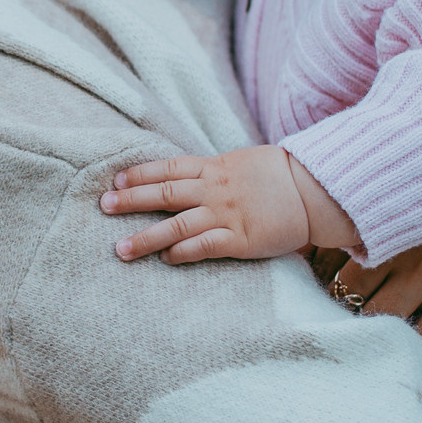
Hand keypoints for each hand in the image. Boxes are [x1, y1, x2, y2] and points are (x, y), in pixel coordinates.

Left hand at [101, 147, 358, 263]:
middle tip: (103, 206)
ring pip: (177, 225)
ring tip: (120, 249)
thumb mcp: (245, 164)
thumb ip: (217, 172)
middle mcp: (215, 189)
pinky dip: (182, 252)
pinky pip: (205, 246)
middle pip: (164, 193)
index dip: (140, 173)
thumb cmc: (284, 177)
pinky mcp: (241, 239)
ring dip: (146, 237)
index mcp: (216, 167)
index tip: (116, 179)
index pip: (169, 167)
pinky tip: (165, 259)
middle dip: (131, 200)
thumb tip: (193, 178)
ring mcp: (227, 214)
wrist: (318, 189)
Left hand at [325, 128, 421, 349]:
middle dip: (333, 306)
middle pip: (344, 292)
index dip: (317, 273)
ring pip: (379, 320)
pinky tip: (400, 344)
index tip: (313, 281)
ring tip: (362, 330)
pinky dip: (408, 346)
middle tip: (329, 315)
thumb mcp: (419, 178)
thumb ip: (376, 203)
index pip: (327, 254)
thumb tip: (328, 234)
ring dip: (367, 327)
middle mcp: (404, 242)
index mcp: (385, 208)